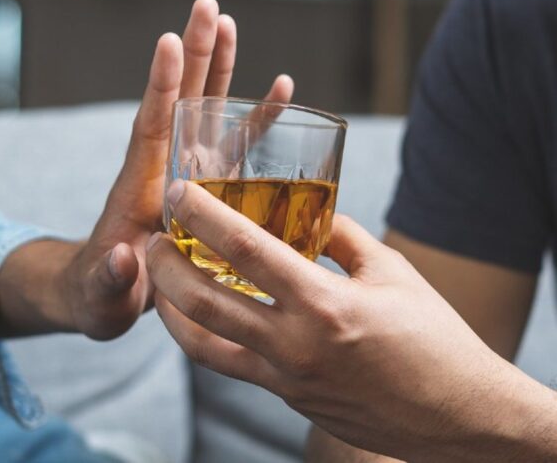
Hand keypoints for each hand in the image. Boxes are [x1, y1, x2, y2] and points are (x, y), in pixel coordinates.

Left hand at [0, 0, 293, 339]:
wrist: (105, 296)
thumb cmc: (99, 296)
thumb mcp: (100, 297)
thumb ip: (109, 281)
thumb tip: (122, 260)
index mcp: (139, 190)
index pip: (151, 128)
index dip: (162, 87)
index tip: (171, 41)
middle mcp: (166, 171)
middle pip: (182, 103)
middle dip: (195, 57)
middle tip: (208, 7)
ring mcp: (189, 176)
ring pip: (209, 114)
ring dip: (223, 71)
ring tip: (231, 24)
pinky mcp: (209, 189)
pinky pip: (236, 147)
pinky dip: (257, 119)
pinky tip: (280, 91)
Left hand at [146, 180, 556, 461]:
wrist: (454, 416)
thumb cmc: (433, 338)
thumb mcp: (391, 272)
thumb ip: (341, 238)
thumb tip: (308, 214)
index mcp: (325, 304)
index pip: (245, 250)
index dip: (203, 215)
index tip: (177, 191)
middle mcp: (295, 345)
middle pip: (202, 302)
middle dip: (164, 266)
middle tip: (153, 238)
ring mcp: (285, 379)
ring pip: (201, 344)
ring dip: (168, 308)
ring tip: (160, 279)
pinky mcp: (285, 397)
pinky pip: (229, 364)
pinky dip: (205, 335)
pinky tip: (203, 313)